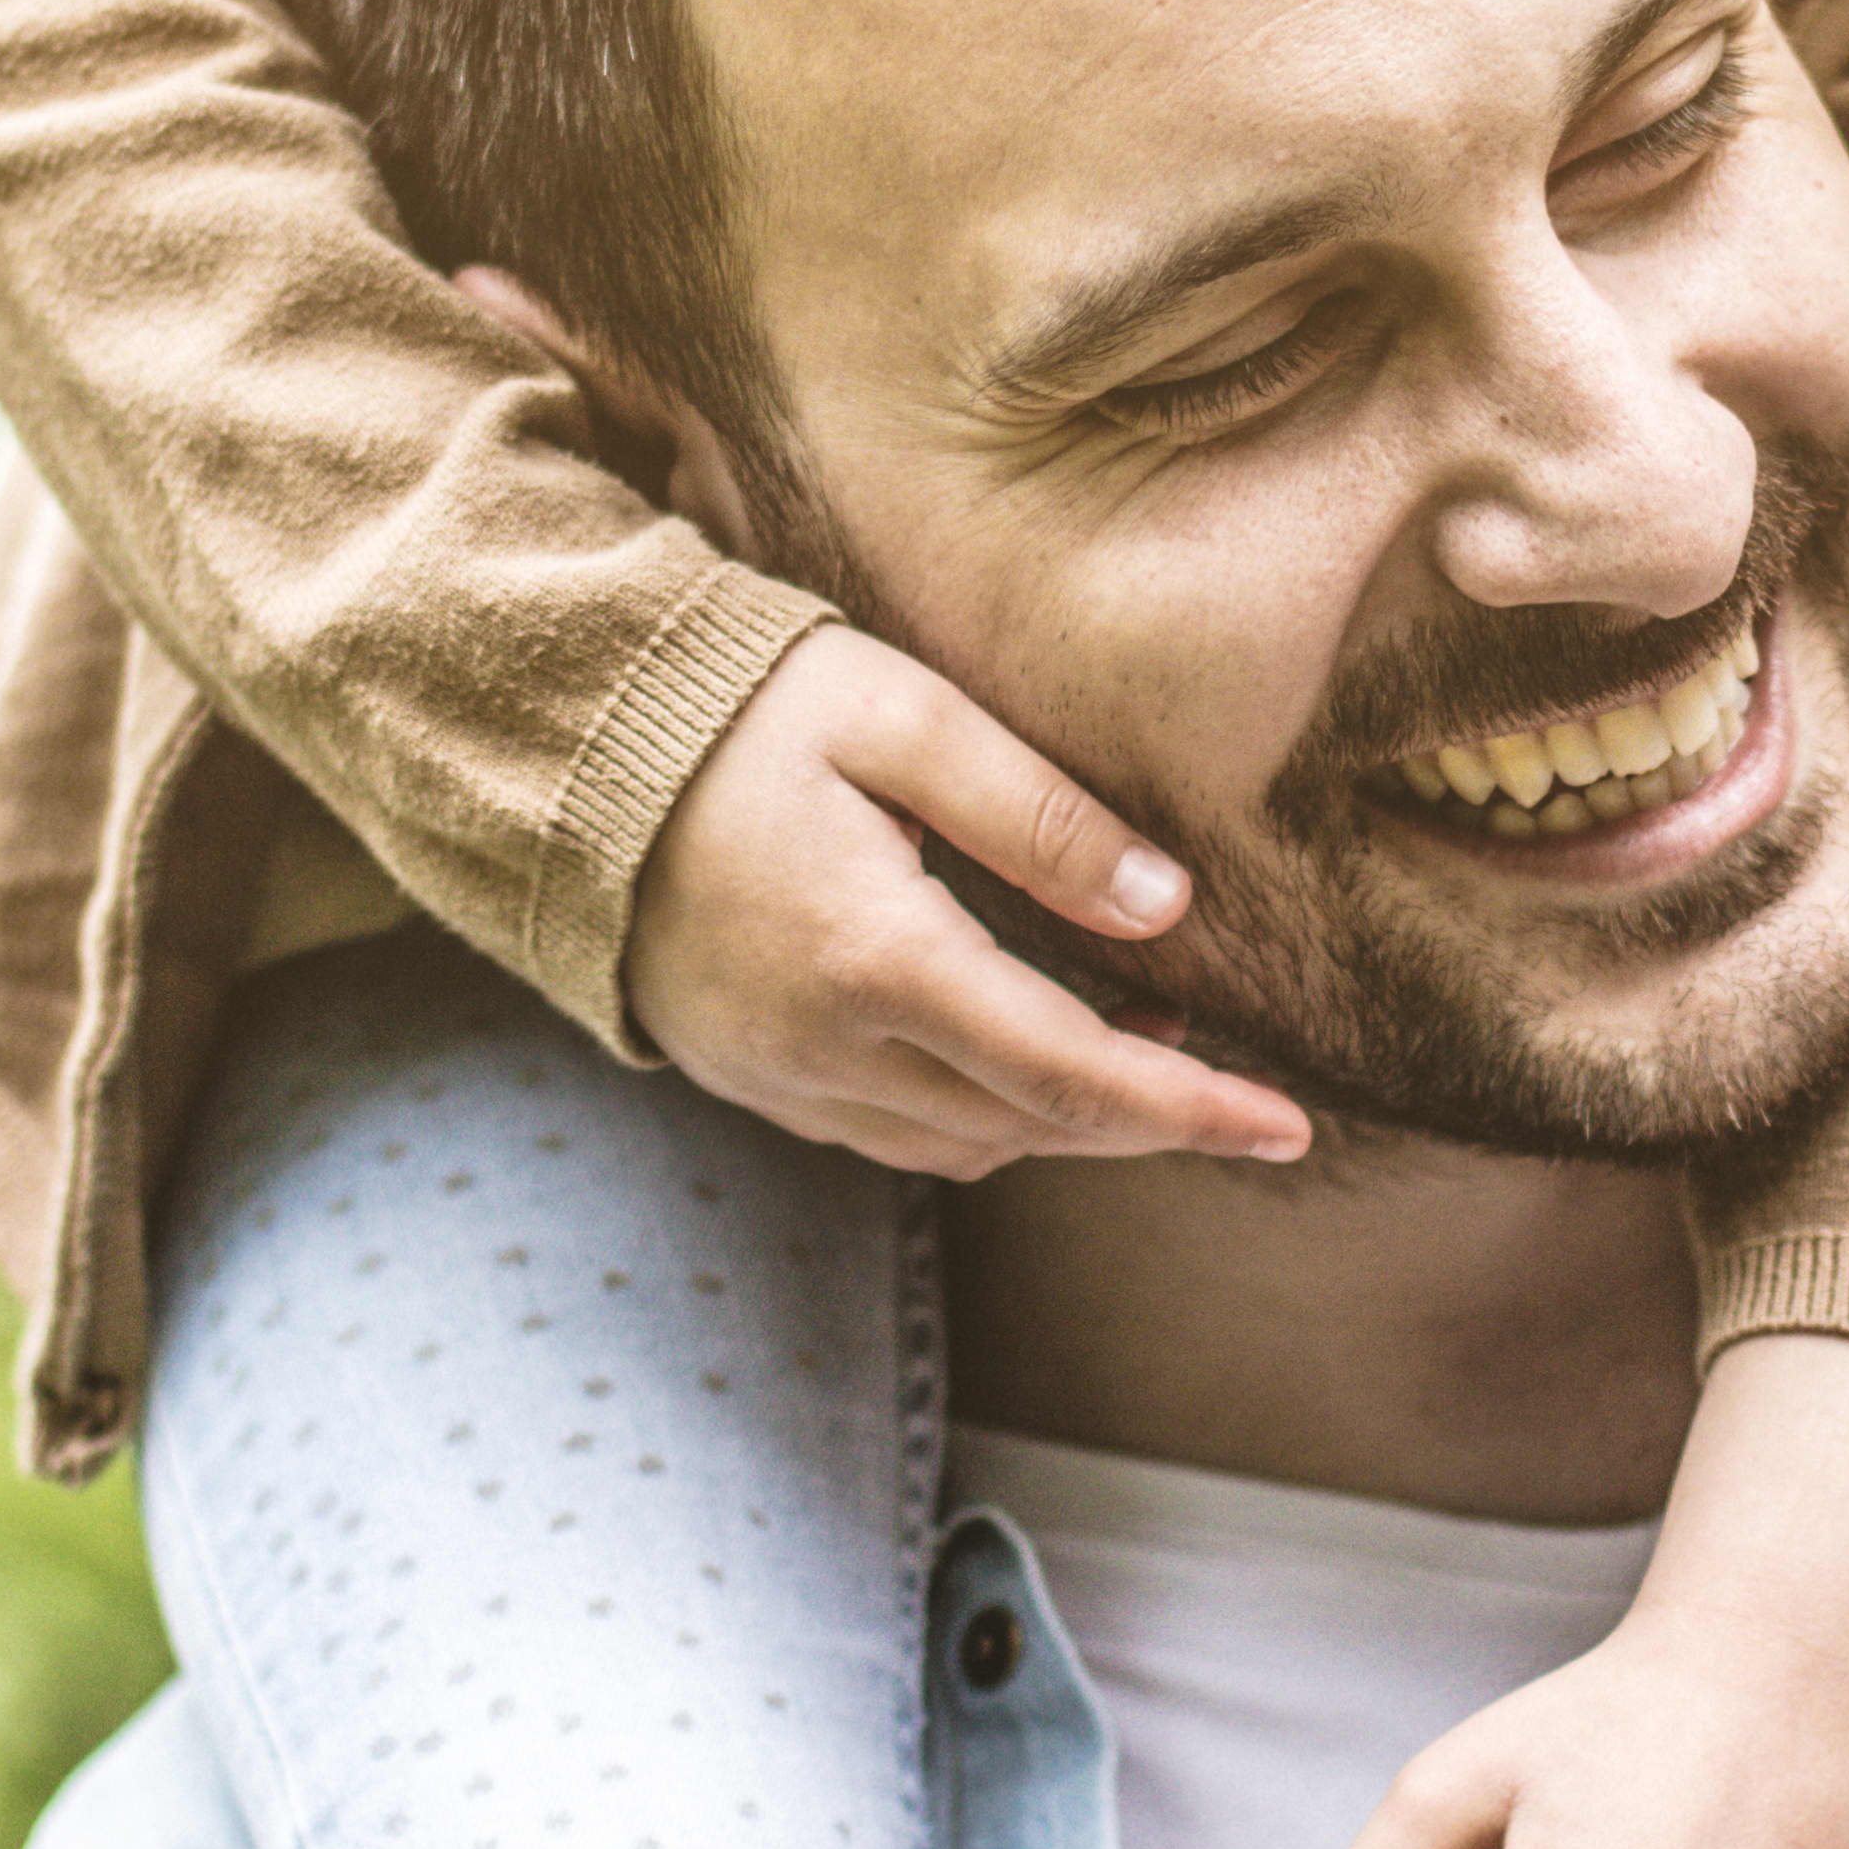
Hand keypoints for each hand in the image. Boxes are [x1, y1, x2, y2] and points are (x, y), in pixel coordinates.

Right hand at [612, 621, 1304, 1179]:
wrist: (558, 740)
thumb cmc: (737, 703)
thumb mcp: (902, 717)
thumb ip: (1038, 815)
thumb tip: (1164, 909)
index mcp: (875, 959)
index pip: (1072, 1075)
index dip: (1192, 1111)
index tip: (1289, 1129)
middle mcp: (824, 1048)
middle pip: (1028, 1127)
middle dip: (1142, 1115)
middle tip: (1232, 1076)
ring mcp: (774, 1075)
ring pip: (961, 1145)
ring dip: (1058, 1116)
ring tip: (1136, 1038)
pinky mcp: (742, 1074)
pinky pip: (890, 1133)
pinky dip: (976, 1113)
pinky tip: (1014, 1043)